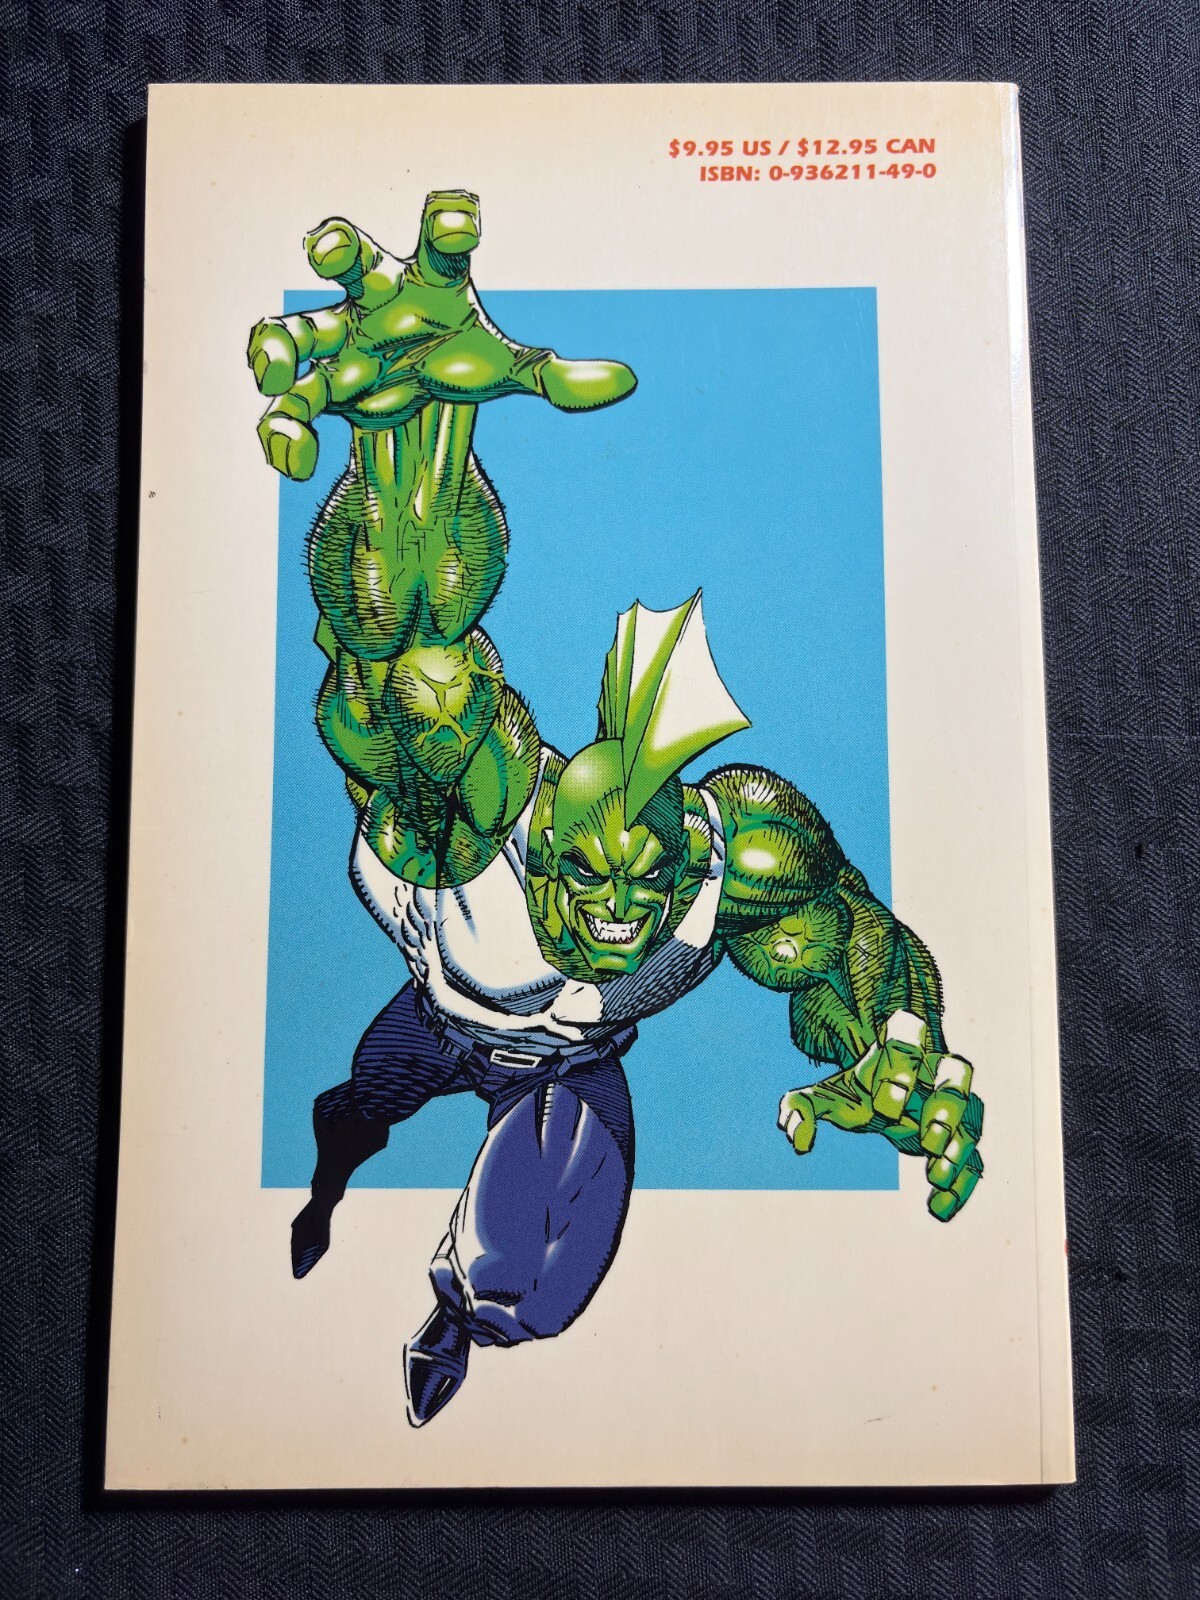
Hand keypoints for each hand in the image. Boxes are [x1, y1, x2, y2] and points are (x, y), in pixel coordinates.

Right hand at [248, 190, 635, 479]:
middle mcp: (376, 299)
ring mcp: (339, 343)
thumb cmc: (459, 361)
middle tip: (330, 248)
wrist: (416, 401)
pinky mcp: (318, 393)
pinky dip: (283, 435)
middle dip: (336, 247)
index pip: (440, 239)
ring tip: (275, 373)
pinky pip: (288, 409)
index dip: (448, 224)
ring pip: (295, 331)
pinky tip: (297, 464)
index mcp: (429, 280)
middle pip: (350, 259)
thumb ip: (559, 378)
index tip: (464, 225)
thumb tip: (626, 383)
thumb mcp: (510, 372)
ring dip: (276, 347)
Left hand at [777, 1010, 983, 1220]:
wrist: (887, 1100)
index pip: (908, 1038)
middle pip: (957, 1071)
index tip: (881, 1108)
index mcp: (899, 1050)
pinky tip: (938, 1209)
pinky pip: (973, 1158)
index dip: (900, 1071)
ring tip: (934, 1177)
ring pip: (973, 1114)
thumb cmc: (859, 1092)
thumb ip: (800, 1107)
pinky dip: (962, 1185)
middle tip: (927, 1140)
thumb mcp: (825, 1097)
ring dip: (959, 1147)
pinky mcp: (960, 1137)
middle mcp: (933, 1071)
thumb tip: (796, 1136)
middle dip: (947, 1106)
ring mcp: (952, 1104)